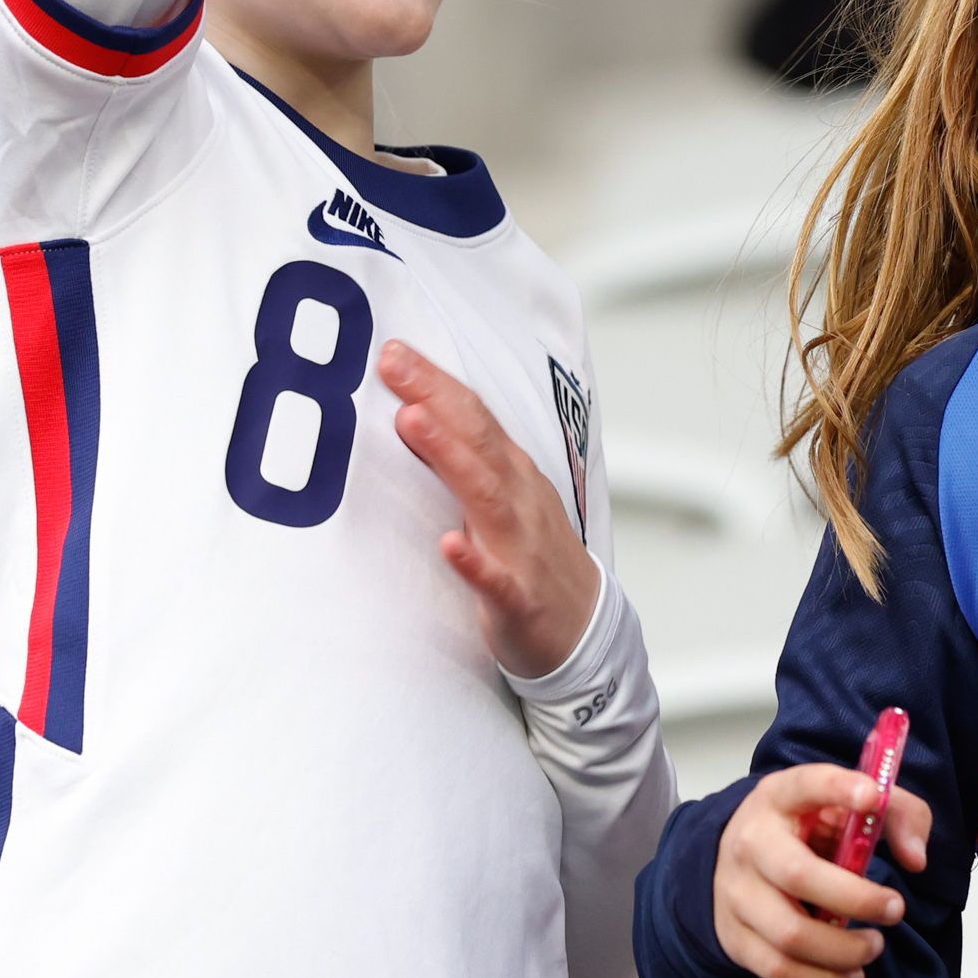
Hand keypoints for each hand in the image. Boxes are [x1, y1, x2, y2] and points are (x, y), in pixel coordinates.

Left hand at [380, 340, 599, 677]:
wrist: (584, 627)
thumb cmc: (534, 557)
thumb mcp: (504, 498)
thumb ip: (466, 459)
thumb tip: (413, 414)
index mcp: (514, 474)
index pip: (474, 415)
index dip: (436, 381)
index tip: (394, 350)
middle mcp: (519, 500)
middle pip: (477, 438)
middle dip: (435, 397)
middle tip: (394, 363)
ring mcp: (520, 547)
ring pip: (486, 495)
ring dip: (450, 456)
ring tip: (413, 422)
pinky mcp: (517, 599)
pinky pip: (495, 581)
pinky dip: (474, 562)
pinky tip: (449, 545)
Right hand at [709, 763, 933, 977]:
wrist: (740, 856)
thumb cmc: (807, 828)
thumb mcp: (850, 804)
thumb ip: (899, 815)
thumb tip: (916, 859)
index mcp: (781, 796)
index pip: (806, 784)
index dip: (839, 788)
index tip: (873, 796)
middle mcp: (751, 841)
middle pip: (799, 876)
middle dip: (856, 900)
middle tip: (895, 909)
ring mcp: (736, 892)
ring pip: (789, 934)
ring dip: (843, 950)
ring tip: (875, 947)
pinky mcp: (733, 936)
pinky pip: (777, 968)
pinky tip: (851, 975)